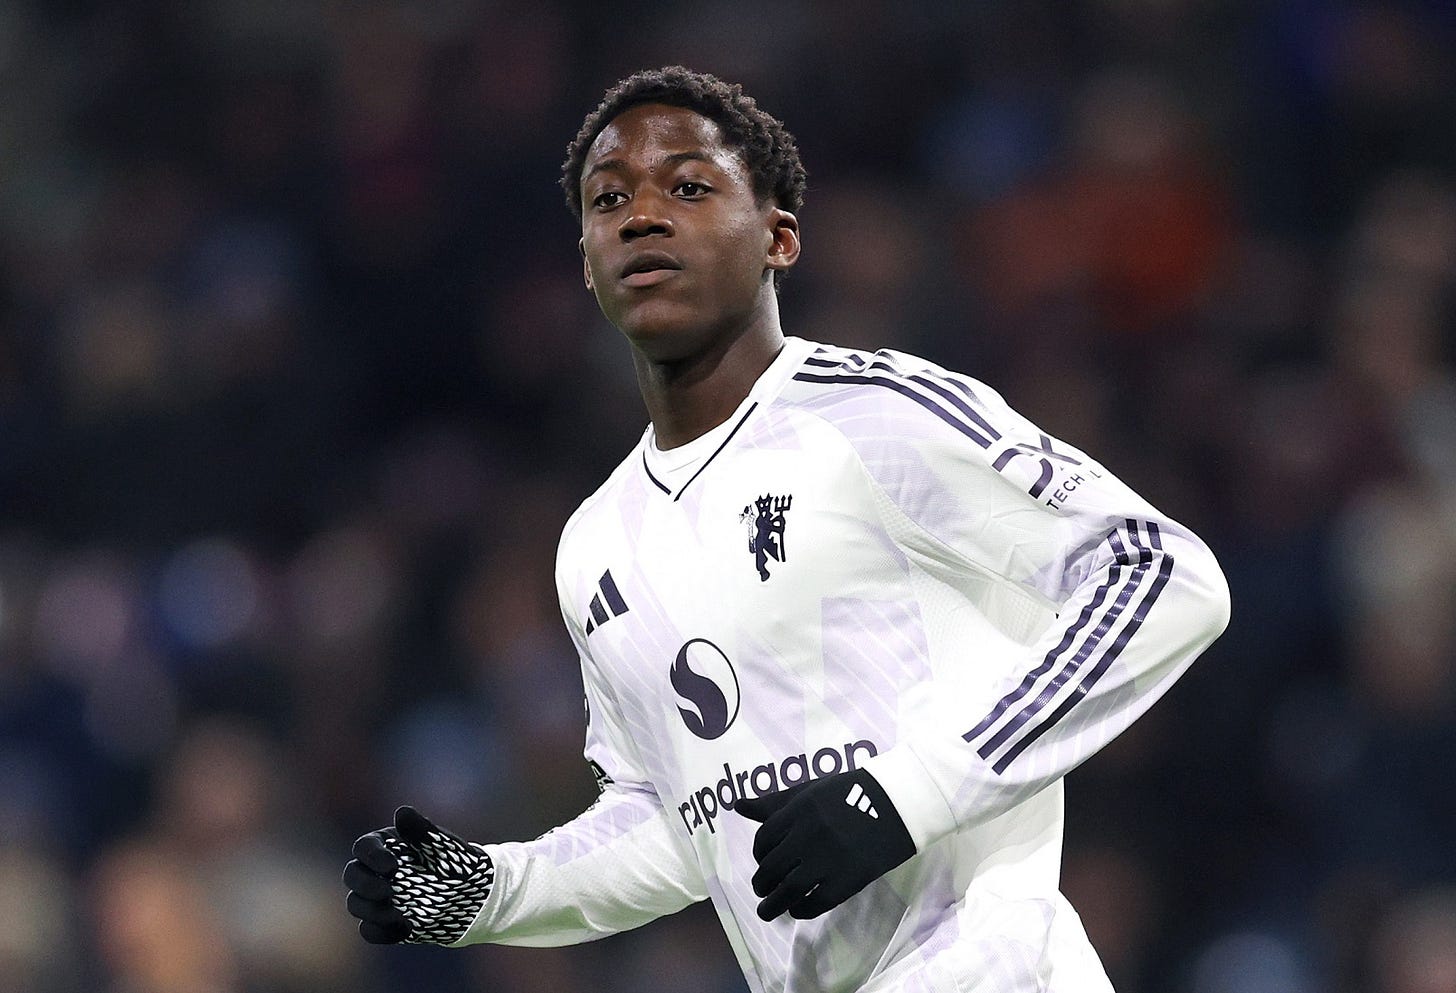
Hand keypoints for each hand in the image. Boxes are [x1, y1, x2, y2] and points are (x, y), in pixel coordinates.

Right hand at [343, 806, 494, 943]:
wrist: (474, 894)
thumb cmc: (457, 861)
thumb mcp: (442, 844)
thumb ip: (421, 830)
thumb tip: (402, 812)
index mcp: (386, 846)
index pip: (363, 847)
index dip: (371, 856)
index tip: (392, 866)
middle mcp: (376, 871)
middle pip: (352, 875)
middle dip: (365, 885)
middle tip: (388, 891)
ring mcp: (379, 898)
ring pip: (356, 904)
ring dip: (372, 910)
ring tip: (399, 913)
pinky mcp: (385, 923)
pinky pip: (369, 931)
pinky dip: (381, 932)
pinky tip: (406, 929)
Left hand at [735, 768, 914, 920]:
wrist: (898, 804)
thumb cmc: (851, 794)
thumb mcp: (810, 791)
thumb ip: (774, 803)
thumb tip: (737, 805)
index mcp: (798, 810)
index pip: (764, 839)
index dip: (759, 854)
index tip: (763, 861)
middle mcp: (807, 835)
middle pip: (771, 868)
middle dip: (761, 882)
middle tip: (762, 890)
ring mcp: (826, 860)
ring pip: (787, 891)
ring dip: (772, 905)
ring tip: (767, 911)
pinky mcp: (846, 881)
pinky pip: (814, 903)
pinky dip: (800, 910)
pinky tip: (798, 909)